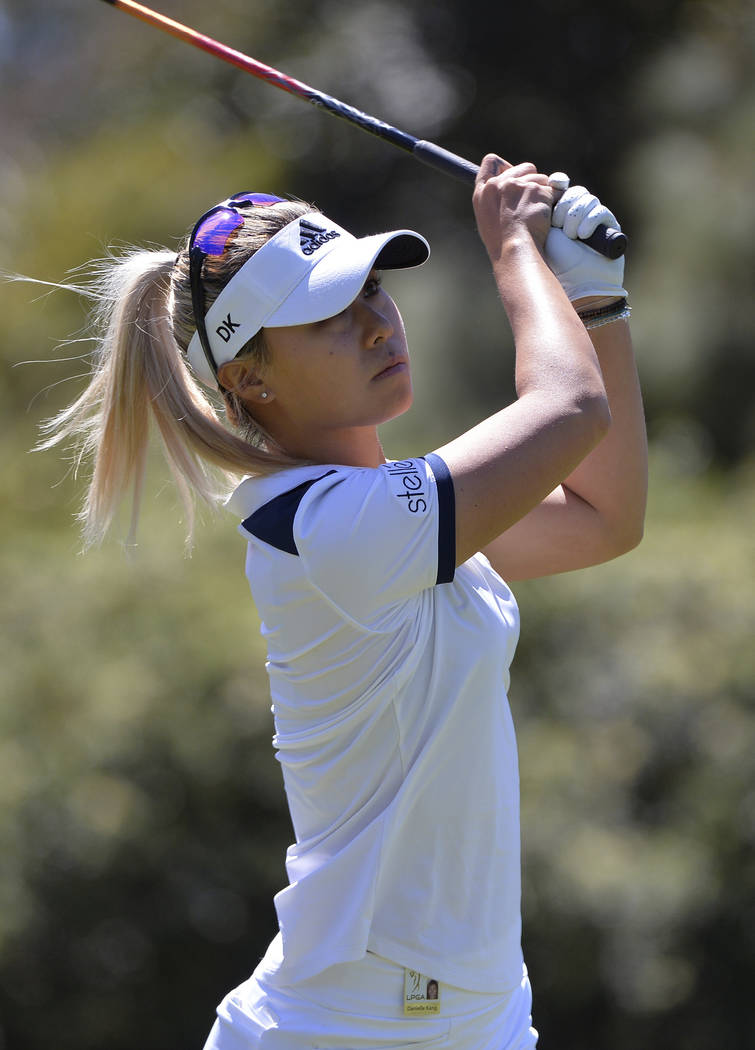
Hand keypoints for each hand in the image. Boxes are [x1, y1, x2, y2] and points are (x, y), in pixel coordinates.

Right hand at [473, 154, 554, 261]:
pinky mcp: (537, 190)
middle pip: (524, 167)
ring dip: (543, 193)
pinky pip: (553, 190)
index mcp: (483, 191)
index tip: (514, 178)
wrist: (515, 250)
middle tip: (529, 203)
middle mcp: (498, 184)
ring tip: (535, 214)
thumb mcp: (487, 218)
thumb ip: (494, 198)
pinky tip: (545, 216)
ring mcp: (518, 185)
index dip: (506, 166)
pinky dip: (554, 201)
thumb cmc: (502, 241)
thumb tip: (508, 185)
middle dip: (531, 180)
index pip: (491, 161)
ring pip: (541, 178)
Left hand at [545, 177, 627, 301]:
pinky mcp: (610, 226)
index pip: (562, 186)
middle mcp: (578, 214)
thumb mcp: (542, 233)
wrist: (578, 284)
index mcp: (560, 212)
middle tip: (557, 225)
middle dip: (564, 206)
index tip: (553, 185)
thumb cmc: (556, 263)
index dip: (558, 183)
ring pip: (587, 199)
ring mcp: (595, 219)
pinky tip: (583, 236)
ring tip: (571, 236)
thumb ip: (541, 210)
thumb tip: (542, 184)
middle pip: (574, 191)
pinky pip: (600, 211)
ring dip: (575, 217)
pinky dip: (590, 221)